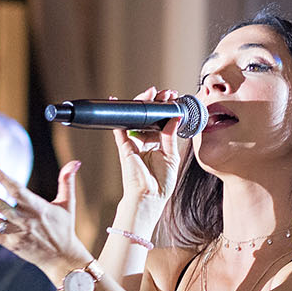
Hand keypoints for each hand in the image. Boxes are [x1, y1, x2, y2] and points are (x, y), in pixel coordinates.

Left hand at [0, 161, 87, 276]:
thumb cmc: (64, 229)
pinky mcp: (10, 244)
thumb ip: (67, 182)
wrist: (62, 259)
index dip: (3, 178)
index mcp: (37, 208)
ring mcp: (15, 233)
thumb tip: (75, 162)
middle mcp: (24, 220)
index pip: (17, 190)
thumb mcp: (68, 205)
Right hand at [116, 87, 191, 201]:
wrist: (149, 197)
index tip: (174, 99)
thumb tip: (174, 117)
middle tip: (165, 93)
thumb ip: (170, 136)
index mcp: (158, 145)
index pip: (161, 122)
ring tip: (152, 93)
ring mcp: (134, 143)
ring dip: (143, 104)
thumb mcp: (171, 156)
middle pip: (149, 117)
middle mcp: (145, 142)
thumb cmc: (160, 183)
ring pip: (136, 118)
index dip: (166, 110)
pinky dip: (118, 115)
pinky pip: (120, 128)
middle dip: (156, 103)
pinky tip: (117, 101)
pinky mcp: (125, 146)